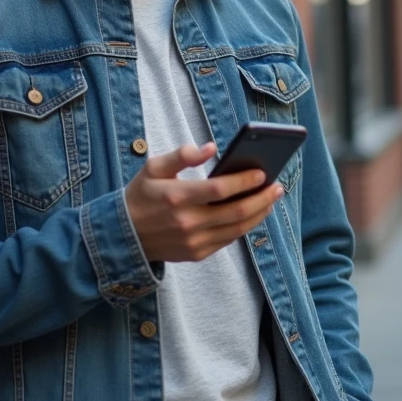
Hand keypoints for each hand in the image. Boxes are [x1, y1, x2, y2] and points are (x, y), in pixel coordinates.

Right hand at [124, 143, 283, 263]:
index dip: (244, 181)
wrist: (123, 236)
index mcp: (176, 197)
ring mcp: (193, 242)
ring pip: (236, 229)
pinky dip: (244, 227)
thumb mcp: (153, 168)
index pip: (219, 189)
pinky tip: (254, 214)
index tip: (263, 173)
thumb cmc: (141, 196)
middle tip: (278, 187)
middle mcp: (187, 222)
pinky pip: (228, 240)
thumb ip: (182, 155)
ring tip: (271, 200)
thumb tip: (211, 147)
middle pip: (235, 211)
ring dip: (258, 214)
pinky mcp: (196, 254)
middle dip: (262, 198)